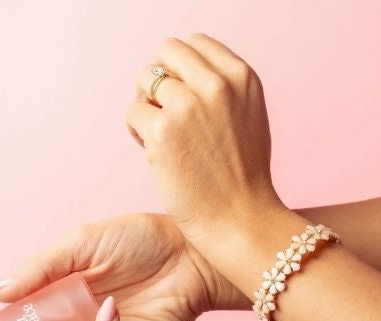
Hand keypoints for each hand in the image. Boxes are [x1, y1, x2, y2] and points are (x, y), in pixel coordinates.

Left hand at [125, 34, 283, 233]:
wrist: (240, 218)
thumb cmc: (241, 174)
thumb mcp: (247, 113)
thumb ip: (221, 86)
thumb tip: (180, 69)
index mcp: (241, 76)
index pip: (194, 43)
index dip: (180, 68)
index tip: (183, 96)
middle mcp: (217, 84)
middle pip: (165, 51)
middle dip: (158, 79)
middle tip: (163, 111)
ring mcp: (189, 105)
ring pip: (144, 78)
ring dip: (145, 104)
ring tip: (160, 135)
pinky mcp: (163, 130)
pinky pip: (132, 112)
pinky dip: (136, 131)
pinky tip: (155, 154)